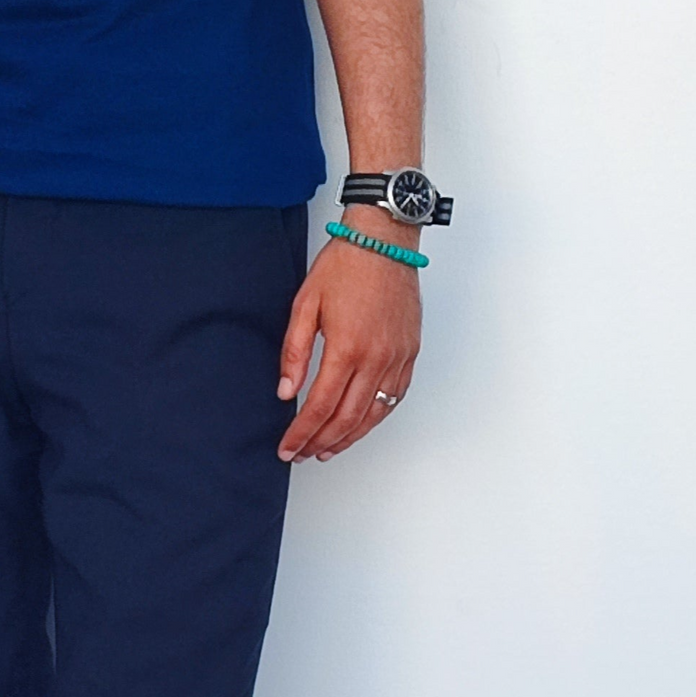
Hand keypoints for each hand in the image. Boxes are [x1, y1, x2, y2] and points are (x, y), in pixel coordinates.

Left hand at [276, 230, 421, 462]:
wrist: (383, 242)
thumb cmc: (344, 266)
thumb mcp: (305, 303)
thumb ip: (294, 351)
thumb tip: (285, 390)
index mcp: (346, 348)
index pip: (319, 406)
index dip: (301, 433)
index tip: (287, 448)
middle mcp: (376, 360)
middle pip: (347, 419)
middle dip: (321, 442)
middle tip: (303, 454)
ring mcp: (397, 359)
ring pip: (374, 415)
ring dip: (349, 438)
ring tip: (327, 448)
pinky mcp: (409, 354)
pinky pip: (394, 398)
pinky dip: (375, 418)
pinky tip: (360, 423)